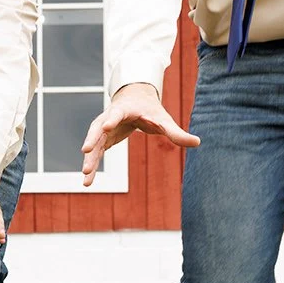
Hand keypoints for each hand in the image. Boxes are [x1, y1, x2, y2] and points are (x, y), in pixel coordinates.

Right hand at [81, 83, 199, 187]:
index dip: (111, 119)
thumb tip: (198, 142)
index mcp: (123, 110)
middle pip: (97, 128)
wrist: (134, 101)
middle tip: (85, 151)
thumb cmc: (150, 110)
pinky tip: (87, 181)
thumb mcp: (163, 120)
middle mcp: (108, 118)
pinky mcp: (101, 140)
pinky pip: (94, 153)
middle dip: (92, 140)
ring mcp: (102, 129)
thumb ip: (176, 132)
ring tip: (86, 176)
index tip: (106, 126)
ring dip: (89, 159)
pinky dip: (91, 165)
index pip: (115, 113)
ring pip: (93, 144)